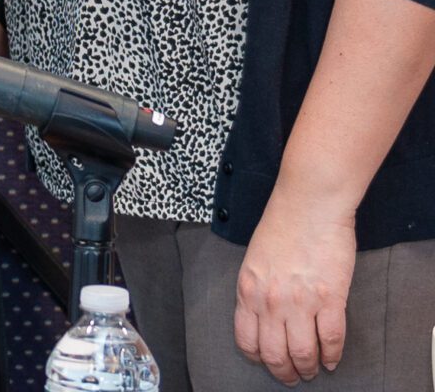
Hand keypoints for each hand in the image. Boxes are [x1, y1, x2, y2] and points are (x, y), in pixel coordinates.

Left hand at [234, 196, 356, 383]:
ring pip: (302, 353)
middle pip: (275, 353)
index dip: (258, 358)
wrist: (308, 205)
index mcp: (248, 291)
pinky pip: (331, 339)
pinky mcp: (330, 299)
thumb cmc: (282, 226)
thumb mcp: (254, 261)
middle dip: (284, 371)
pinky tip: (332, 359)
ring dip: (308, 368)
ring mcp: (301, 302)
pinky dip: (332, 355)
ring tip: (313, 371)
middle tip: (293, 377)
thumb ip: (256, 289)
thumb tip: (263, 316)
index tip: (266, 362)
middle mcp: (270, 302)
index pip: (246, 340)